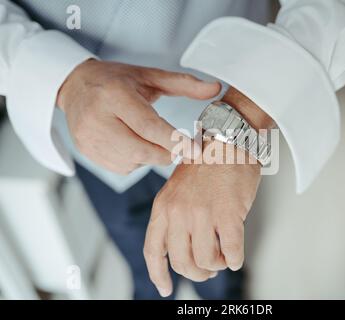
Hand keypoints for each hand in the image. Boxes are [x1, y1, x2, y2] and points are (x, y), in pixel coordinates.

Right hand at [57, 59, 220, 173]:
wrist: (76, 87)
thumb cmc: (116, 81)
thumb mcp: (150, 76)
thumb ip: (185, 84)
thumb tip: (216, 88)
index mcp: (115, 95)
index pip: (149, 126)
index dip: (174, 141)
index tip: (195, 150)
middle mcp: (98, 118)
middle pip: (142, 150)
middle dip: (166, 151)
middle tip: (176, 143)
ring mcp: (89, 138)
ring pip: (135, 162)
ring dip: (150, 155)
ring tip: (145, 135)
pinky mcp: (87, 152)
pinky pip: (123, 167)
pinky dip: (135, 160)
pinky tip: (131, 142)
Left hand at [143, 87, 273, 296]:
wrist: (228, 141)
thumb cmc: (206, 164)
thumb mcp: (177, 189)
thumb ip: (174, 216)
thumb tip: (184, 248)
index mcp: (164, 207)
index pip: (153, 250)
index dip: (158, 275)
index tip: (165, 289)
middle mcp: (179, 213)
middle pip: (182, 262)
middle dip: (197, 273)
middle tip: (209, 268)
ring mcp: (203, 215)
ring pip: (207, 261)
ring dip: (217, 265)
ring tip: (223, 257)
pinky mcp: (228, 215)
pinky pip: (231, 253)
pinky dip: (235, 260)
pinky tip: (236, 255)